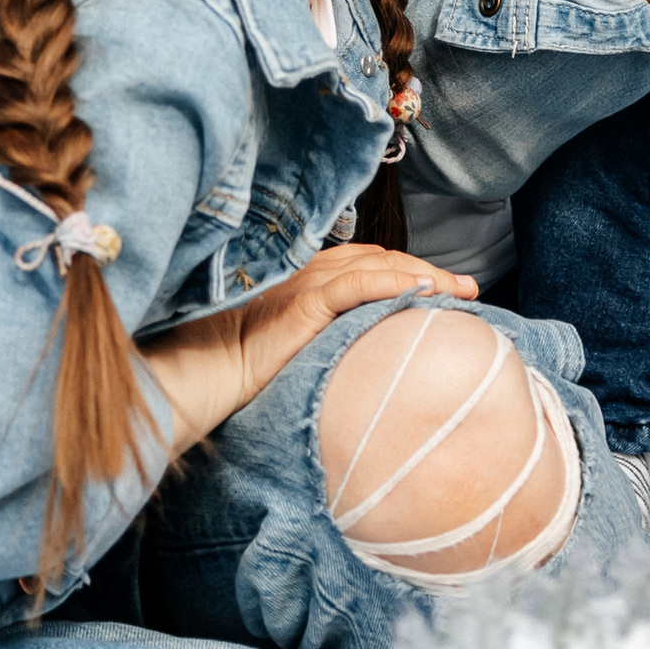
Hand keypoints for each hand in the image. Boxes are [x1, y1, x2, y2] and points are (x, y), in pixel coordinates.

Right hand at [139, 239, 474, 453]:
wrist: (182, 389)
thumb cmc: (221, 384)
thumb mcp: (282, 361)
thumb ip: (316, 349)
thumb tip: (360, 372)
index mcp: (293, 284)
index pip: (364, 263)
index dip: (407, 270)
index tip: (446, 289)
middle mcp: (297, 275)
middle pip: (377, 259)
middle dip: (426, 269)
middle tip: (467, 289)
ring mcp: (295, 286)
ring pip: (374, 266)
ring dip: (423, 275)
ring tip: (458, 292)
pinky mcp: (294, 305)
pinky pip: (353, 286)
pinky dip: (392, 284)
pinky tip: (422, 293)